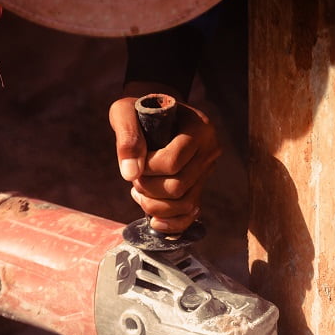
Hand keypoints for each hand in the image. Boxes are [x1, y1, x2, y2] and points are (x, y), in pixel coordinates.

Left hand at [108, 84, 220, 233]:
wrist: (156, 113)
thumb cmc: (140, 110)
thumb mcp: (125, 112)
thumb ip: (126, 137)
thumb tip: (130, 174)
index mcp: (199, 128)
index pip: (172, 162)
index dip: (147, 169)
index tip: (134, 162)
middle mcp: (210, 150)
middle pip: (178, 186)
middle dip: (148, 188)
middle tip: (134, 178)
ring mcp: (207, 170)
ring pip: (184, 204)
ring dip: (155, 206)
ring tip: (139, 192)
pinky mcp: (201, 186)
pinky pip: (191, 214)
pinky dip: (172, 223)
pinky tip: (154, 220)